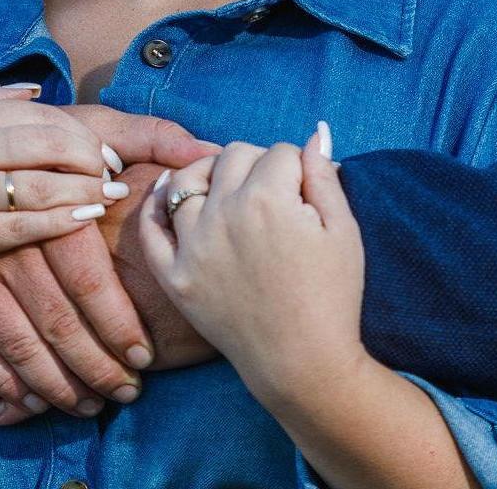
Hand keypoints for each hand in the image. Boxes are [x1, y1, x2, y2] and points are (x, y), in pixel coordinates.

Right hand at [0, 81, 114, 286]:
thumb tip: (35, 91)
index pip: (40, 115)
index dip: (79, 131)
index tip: (101, 146)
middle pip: (51, 146)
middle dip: (92, 157)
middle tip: (114, 170)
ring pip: (43, 188)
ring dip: (86, 190)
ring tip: (111, 193)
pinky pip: (22, 228)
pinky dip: (59, 222)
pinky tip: (82, 218)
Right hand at [0, 114, 219, 423]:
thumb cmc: (40, 137)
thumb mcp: (92, 126)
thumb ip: (152, 138)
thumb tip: (207, 151)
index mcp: (52, 208)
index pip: (89, 279)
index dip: (118, 323)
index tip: (145, 355)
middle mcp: (12, 245)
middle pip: (57, 320)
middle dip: (94, 366)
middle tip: (127, 393)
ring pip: (18, 343)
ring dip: (55, 383)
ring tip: (91, 405)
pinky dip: (1, 380)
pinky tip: (29, 400)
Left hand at [140, 125, 365, 409]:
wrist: (303, 364)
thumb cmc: (333, 295)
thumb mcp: (344, 229)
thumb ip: (323, 175)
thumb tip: (316, 132)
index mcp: (268, 198)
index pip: (280, 151)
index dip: (299, 166)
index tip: (308, 190)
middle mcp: (223, 213)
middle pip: (233, 155)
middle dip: (258, 163)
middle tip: (275, 191)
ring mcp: (193, 246)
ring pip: (188, 180)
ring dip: (209, 174)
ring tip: (227, 186)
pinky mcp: (175, 277)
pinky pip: (152, 229)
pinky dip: (157, 204)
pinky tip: (169, 191)